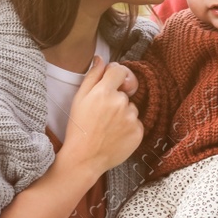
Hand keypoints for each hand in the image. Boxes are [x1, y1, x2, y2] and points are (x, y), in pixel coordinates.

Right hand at [57, 58, 142, 176]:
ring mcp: (131, 118)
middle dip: (116, 99)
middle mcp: (121, 103)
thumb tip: (101, 59)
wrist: (84, 158)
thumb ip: (92, 76)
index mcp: (105, 91)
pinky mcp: (138, 132)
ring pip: (131, 108)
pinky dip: (128, 128)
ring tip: (108, 127)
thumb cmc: (79, 128)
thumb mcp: (79, 98)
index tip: (111, 84)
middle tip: (102, 114)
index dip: (115, 76)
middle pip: (125, 93)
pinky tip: (115, 135)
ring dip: (123, 114)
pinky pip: (136, 123)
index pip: (120, 71)